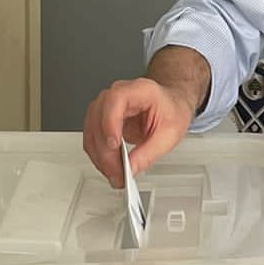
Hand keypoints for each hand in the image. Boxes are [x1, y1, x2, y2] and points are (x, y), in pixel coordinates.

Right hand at [82, 78, 196, 187]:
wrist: (171, 106)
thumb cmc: (172, 111)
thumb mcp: (170, 133)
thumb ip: (150, 152)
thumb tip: (131, 168)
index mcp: (139, 90)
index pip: (116, 100)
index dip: (110, 122)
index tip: (113, 145)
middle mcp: (118, 94)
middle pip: (99, 119)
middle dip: (106, 150)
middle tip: (118, 172)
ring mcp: (106, 105)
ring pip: (91, 130)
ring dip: (99, 156)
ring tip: (115, 174)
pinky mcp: (101, 119)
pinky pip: (92, 137)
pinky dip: (98, 155)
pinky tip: (109, 167)